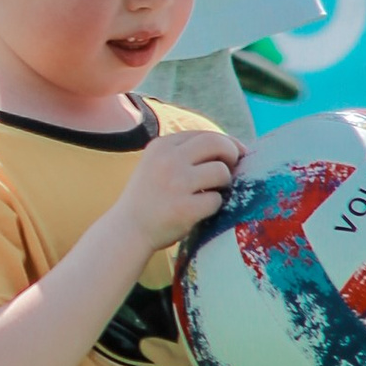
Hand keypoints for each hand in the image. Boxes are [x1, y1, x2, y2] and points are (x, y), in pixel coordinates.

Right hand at [116, 125, 240, 257]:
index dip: (225, 143)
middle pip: (216, 143)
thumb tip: (230, 147)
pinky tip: (201, 211)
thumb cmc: (149, 198)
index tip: (236, 153)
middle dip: (232, 154)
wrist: (128, 230)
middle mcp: (168, 160)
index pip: (204, 135)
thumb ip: (184, 153)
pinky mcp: (184, 208)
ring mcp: (176, 184)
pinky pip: (216, 200)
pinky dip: (214, 206)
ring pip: (221, 172)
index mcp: (161, 146)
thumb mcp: (157, 164)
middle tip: (237, 167)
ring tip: (212, 192)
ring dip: (224, 183)